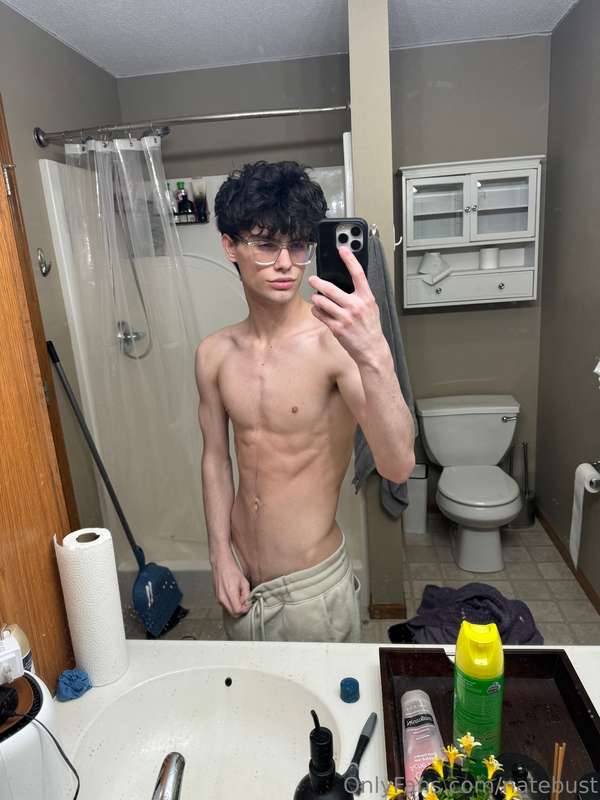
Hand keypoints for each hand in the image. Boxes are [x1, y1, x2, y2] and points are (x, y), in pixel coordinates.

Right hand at [211, 553, 250, 616]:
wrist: (220, 564)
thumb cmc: (231, 570)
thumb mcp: (244, 582)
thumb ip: (246, 595)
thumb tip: (247, 603)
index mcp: (230, 593)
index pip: (237, 611)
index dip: (245, 609)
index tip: (248, 604)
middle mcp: (222, 598)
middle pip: (233, 614)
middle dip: (240, 610)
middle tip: (245, 602)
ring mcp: (218, 598)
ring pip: (229, 610)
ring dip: (235, 607)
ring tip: (239, 596)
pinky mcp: (216, 597)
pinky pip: (225, 605)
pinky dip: (231, 604)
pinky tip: (233, 595)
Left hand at [308, 246, 384, 364]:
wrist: (372, 348)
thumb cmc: (370, 328)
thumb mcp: (371, 307)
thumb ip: (360, 295)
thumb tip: (348, 282)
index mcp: (366, 298)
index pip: (358, 274)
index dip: (349, 259)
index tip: (342, 249)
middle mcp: (356, 306)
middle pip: (331, 288)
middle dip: (317, 282)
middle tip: (312, 279)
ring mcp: (345, 317)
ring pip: (322, 302)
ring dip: (316, 299)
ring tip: (316, 298)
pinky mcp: (337, 328)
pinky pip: (320, 315)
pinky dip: (316, 311)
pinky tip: (318, 311)